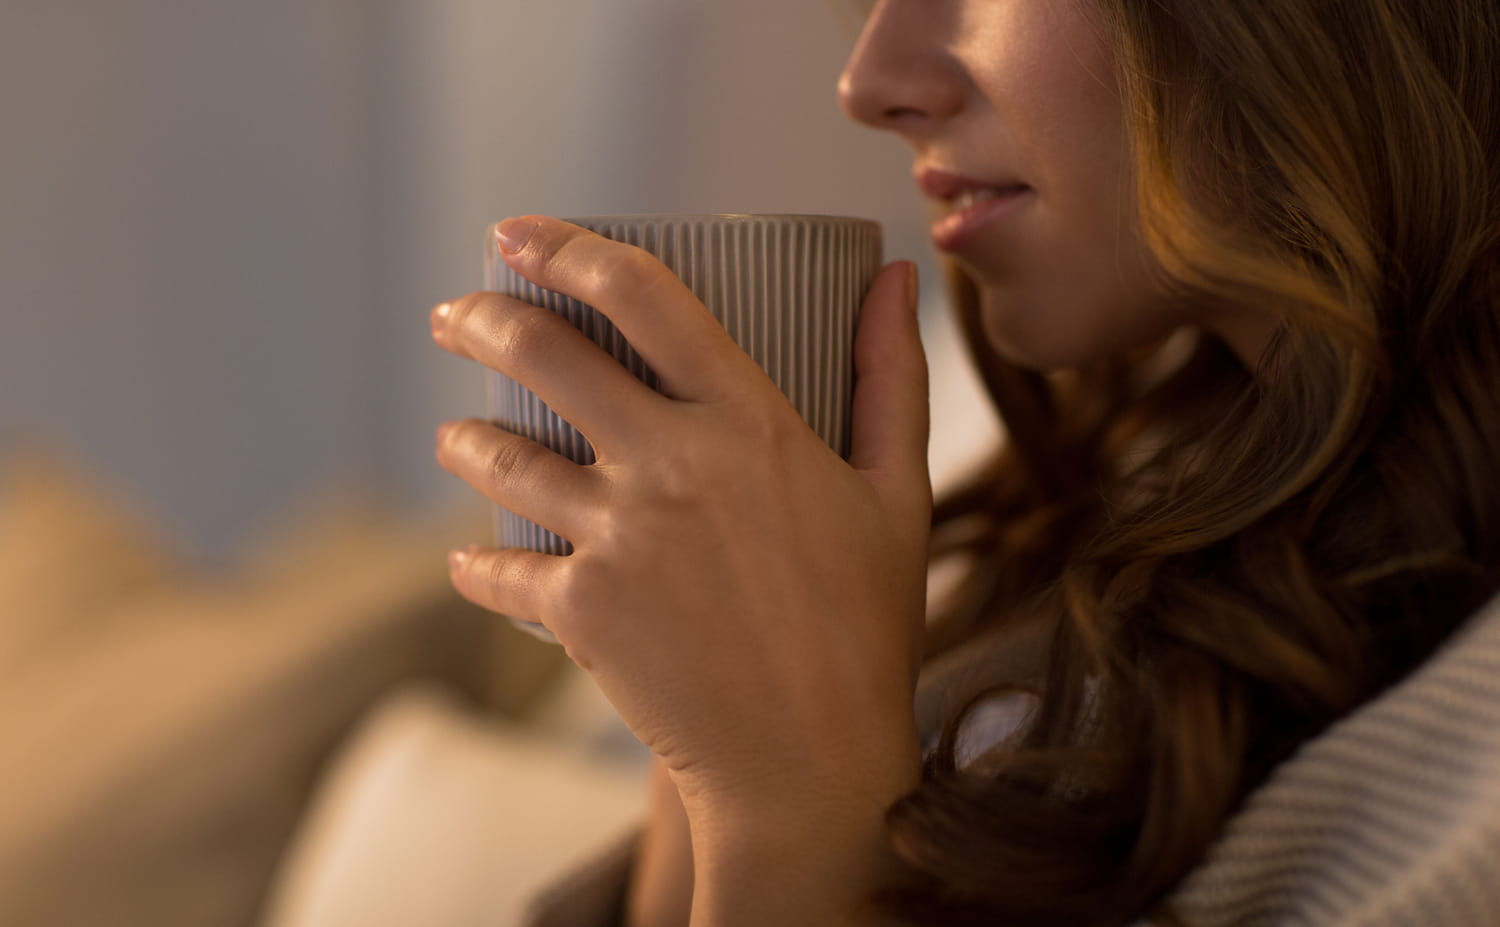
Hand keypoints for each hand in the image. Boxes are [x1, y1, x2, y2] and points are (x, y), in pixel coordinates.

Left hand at [432, 215, 928, 831]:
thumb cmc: (866, 626)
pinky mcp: (580, 611)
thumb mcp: (899, 493)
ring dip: (464, 438)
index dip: (569, 247)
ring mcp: (616, 537)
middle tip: (456, 315)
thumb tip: (897, 276)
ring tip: (455, 436)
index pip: (643, 294)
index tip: (522, 232)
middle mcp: (669, 464)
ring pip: (500, 457)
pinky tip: (470, 561)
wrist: (811, 764)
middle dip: (482, 319)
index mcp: (746, 421)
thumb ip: (891, 377)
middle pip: (544, 355)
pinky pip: (501, 570)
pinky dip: (477, 565)